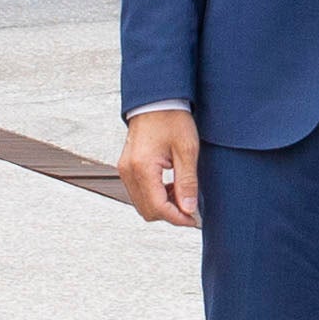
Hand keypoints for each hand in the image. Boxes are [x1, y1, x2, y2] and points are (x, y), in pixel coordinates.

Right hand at [122, 108, 202, 226]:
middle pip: (147, 211)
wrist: (156, 99)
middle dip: (170, 215)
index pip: (158, 207)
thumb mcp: (187, 150)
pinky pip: (138, 192)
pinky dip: (154, 196)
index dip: (178, 218)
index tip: (194, 220)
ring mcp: (124, 170)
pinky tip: (170, 186)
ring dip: (162, 206)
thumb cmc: (172, 118)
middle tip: (191, 208)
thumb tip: (189, 209)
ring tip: (182, 194)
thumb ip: (187, 182)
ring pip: (142, 204)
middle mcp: (128, 171)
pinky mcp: (126, 167)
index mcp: (142, 167)